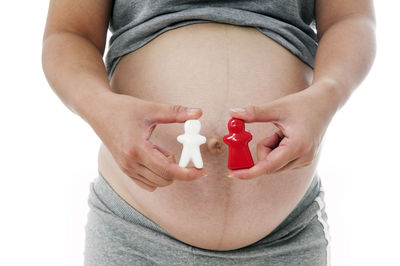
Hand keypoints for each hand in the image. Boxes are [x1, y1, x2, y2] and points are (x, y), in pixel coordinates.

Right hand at [88, 92, 206, 190]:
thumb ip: (176, 112)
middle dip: (179, 170)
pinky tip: (156, 157)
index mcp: (138, 149)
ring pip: (156, 183)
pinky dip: (157, 175)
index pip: (167, 170)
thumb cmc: (123, 109)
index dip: (187, 173)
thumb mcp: (151, 108)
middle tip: (182, 153)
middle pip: (164, 179)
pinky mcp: (125, 170)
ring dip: (167, 172)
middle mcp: (130, 163)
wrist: (98, 111)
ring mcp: (126, 169)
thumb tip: (198, 113)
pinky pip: (147, 183)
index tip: (201, 172)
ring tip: (163, 151)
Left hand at [227, 85, 337, 178]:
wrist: (325, 103)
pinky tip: (287, 136)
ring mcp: (305, 161)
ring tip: (283, 132)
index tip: (233, 174)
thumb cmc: (303, 104)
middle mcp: (303, 158)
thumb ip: (254, 113)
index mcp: (297, 146)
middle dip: (263, 148)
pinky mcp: (304, 160)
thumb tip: (232, 113)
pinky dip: (276, 149)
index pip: (268, 166)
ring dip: (270, 148)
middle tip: (271, 132)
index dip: (248, 172)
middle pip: (268, 165)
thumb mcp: (277, 107)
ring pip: (273, 163)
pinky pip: (280, 161)